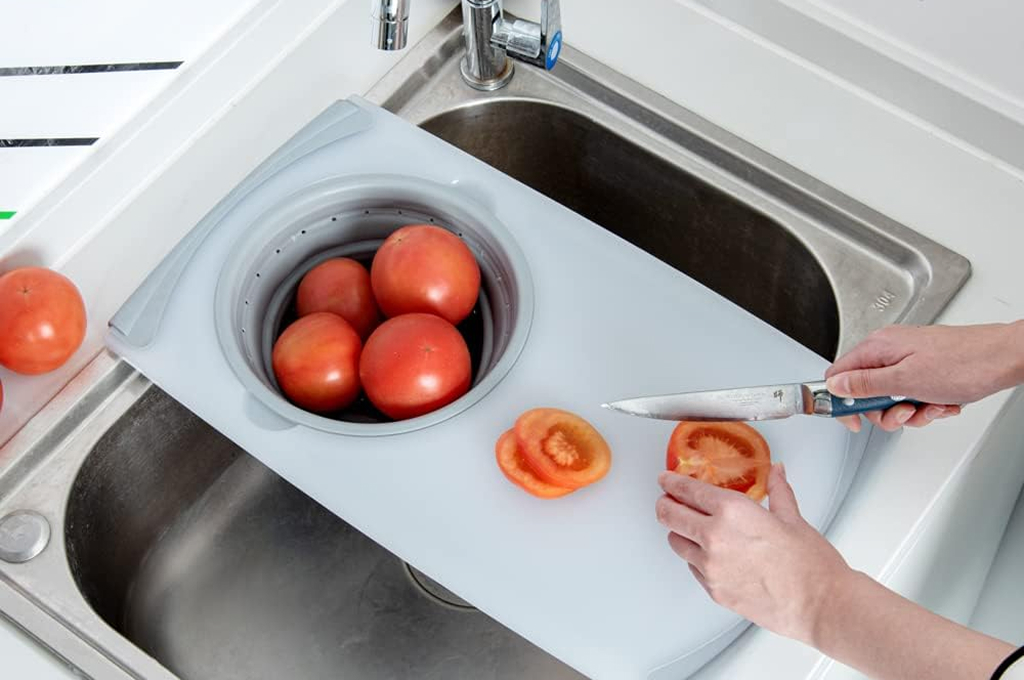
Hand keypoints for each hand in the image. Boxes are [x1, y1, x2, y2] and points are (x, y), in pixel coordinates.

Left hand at [655, 465, 851, 643]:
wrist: (820, 606)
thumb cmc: (811, 565)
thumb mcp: (793, 518)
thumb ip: (778, 490)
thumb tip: (776, 472)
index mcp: (732, 512)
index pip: (687, 490)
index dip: (671, 482)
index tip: (666, 480)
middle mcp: (714, 538)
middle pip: (669, 515)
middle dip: (665, 504)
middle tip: (667, 500)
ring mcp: (710, 567)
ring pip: (675, 542)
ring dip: (678, 532)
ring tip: (690, 528)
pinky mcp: (713, 590)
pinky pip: (692, 568)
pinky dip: (694, 558)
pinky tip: (709, 554)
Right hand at [824, 322, 1023, 431]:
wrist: (1005, 358)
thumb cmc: (965, 363)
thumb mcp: (906, 380)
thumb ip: (865, 384)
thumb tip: (836, 387)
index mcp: (878, 347)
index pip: (839, 375)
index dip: (842, 401)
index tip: (853, 419)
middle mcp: (889, 349)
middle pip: (865, 391)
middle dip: (885, 411)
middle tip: (904, 413)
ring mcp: (908, 358)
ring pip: (890, 396)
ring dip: (909, 410)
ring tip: (930, 407)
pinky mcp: (924, 366)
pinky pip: (911, 394)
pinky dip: (925, 404)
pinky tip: (940, 402)